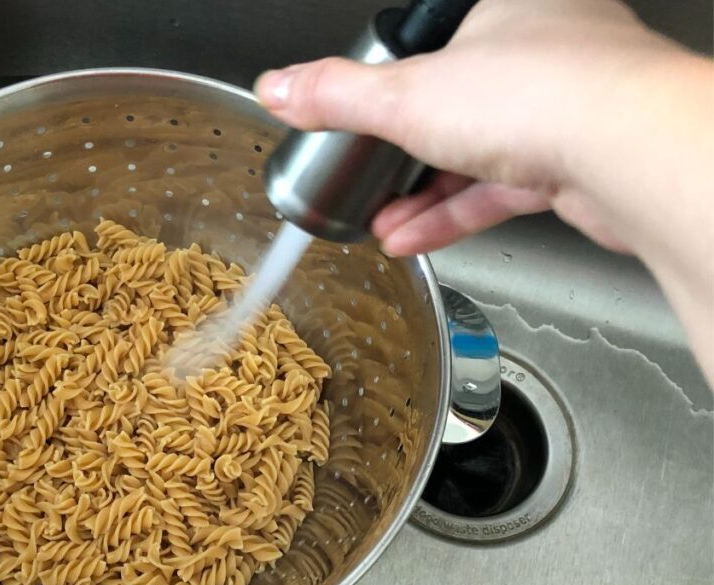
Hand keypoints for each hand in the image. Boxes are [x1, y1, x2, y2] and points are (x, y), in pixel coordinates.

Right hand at [254, 0, 671, 255]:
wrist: (627, 152)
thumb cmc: (541, 91)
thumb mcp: (405, 95)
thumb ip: (338, 95)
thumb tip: (280, 86)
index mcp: (504, 8)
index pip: (430, 47)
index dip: (390, 87)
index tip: (358, 121)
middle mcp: (542, 49)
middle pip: (453, 104)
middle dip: (401, 155)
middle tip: (364, 179)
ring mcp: (563, 108)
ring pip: (479, 153)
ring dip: (423, 195)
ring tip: (379, 224)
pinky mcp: (576, 164)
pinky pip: (501, 191)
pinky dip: (454, 216)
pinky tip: (412, 240)